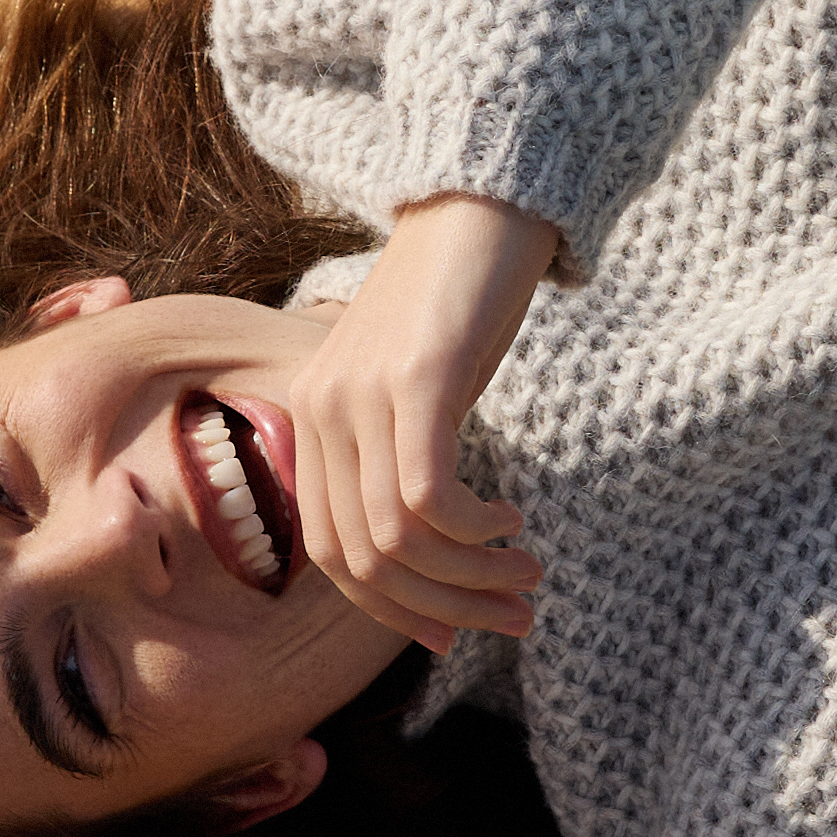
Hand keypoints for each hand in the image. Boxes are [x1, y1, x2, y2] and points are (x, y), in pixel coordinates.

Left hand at [283, 189, 557, 651]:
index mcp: (310, 421)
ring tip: (526, 576)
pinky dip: (473, 530)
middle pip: (362, 558)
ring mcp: (361, 396)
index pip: (330, 552)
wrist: (478, 203)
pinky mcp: (413, 379)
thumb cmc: (457, 302)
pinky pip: (424, 496)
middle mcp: (320, 412)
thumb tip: (433, 555)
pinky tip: (511, 522)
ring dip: (470, 576)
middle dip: (442, 607)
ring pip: (397, 538)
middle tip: (512, 616)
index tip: (456, 633)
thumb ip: (405, 458)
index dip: (393, 609)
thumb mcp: (417, 389)